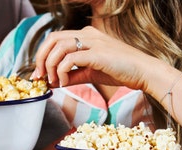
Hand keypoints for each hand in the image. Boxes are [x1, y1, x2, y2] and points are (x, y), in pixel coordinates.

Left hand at [33, 26, 154, 90]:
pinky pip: (71, 58)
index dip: (42, 56)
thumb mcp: (90, 73)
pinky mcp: (97, 53)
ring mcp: (93, 42)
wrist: (142, 72)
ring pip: (59, 47)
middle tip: (40, 77)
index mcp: (85, 36)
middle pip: (52, 39)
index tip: (39, 74)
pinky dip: (63, 71)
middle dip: (41, 59)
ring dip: (51, 66)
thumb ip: (72, 76)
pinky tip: (65, 82)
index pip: (55, 39)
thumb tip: (54, 82)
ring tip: (54, 81)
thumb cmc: (119, 71)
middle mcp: (87, 34)